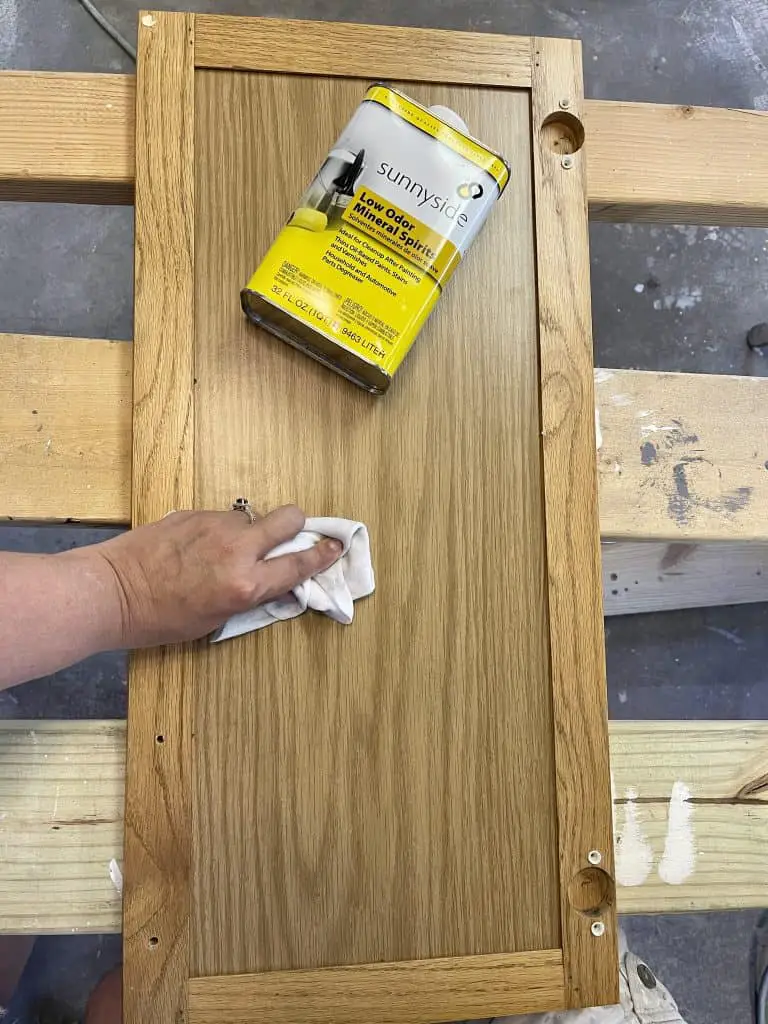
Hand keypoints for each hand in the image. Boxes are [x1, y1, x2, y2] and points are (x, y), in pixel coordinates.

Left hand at [92, 506, 341, 647]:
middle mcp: (237, 551)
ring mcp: (215, 526)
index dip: (323, 554)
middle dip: (296, 524)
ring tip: (223, 551)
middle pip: (289, 518)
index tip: (336, 546)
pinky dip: (220, 531)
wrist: (113, 592)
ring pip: (251, 518)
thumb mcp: (216, 619)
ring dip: (249, 531)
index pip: (298, 565)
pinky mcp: (193, 513)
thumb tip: (271, 579)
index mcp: (245, 586)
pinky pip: (222, 518)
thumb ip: (250, 594)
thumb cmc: (161, 619)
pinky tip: (198, 547)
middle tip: (289, 534)